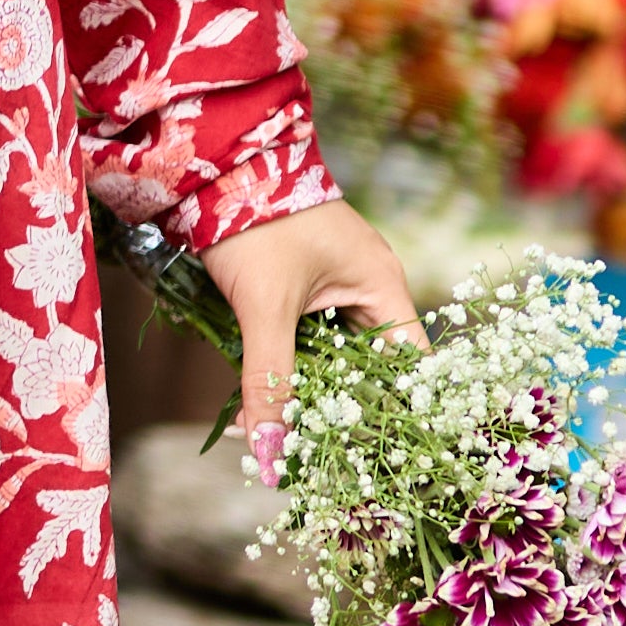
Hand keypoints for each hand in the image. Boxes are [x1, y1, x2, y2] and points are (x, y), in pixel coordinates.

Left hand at [203, 198, 421, 488]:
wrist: (214, 164)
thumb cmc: (255, 223)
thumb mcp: (264, 308)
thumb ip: (269, 381)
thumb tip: (271, 455)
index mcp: (382, 286)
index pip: (411, 364)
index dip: (400, 411)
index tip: (382, 458)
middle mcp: (367, 287)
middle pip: (370, 367)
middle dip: (342, 411)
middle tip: (321, 461)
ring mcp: (334, 285)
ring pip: (332, 357)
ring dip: (309, 393)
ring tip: (288, 444)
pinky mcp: (301, 285)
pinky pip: (305, 340)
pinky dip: (288, 369)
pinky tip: (262, 404)